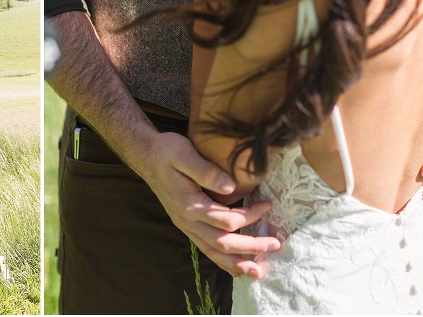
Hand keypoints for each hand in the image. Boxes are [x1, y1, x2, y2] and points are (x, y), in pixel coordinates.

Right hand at [142, 131, 280, 278]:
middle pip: (223, 243)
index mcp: (189, 204)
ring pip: (213, 252)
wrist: (146, 156)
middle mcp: (186, 220)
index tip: (267, 204)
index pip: (226, 220)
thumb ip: (206, 171)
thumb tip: (231, 187)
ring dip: (237, 263)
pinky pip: (205, 248)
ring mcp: (185, 225)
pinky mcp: (186, 224)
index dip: (250, 216)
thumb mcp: (184, 153)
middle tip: (276, 243)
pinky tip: (236, 266)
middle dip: (251, 247)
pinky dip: (222, 260)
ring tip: (258, 271)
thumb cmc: (166, 151)